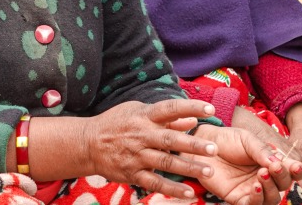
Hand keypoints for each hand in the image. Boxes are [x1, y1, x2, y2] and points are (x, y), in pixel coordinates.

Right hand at [84, 100, 218, 199]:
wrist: (88, 143)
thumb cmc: (116, 123)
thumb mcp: (138, 112)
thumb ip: (167, 118)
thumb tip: (192, 119)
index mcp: (144, 116)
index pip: (170, 109)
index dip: (190, 108)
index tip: (210, 110)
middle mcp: (142, 135)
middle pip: (170, 140)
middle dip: (193, 145)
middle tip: (214, 149)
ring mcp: (137, 156)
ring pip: (165, 163)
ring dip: (188, 168)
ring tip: (208, 171)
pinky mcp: (132, 173)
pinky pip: (154, 183)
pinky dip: (171, 190)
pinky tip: (189, 193)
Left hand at [190, 124, 301, 204]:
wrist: (203, 145)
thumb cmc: (227, 140)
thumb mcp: (247, 139)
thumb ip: (262, 151)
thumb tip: (278, 163)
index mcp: (270, 163)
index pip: (290, 170)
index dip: (296, 171)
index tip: (296, 167)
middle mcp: (264, 178)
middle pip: (283, 185)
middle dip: (282, 177)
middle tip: (273, 167)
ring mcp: (252, 189)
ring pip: (271, 199)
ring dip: (271, 189)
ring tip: (261, 174)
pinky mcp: (238, 198)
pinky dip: (257, 199)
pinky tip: (254, 186)